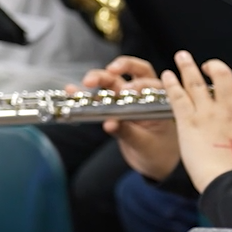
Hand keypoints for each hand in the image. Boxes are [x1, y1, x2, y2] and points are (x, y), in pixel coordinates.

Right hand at [83, 55, 180, 179]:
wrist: (154, 165)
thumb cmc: (158, 153)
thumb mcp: (144, 144)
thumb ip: (127, 132)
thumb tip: (109, 123)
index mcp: (160, 101)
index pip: (152, 82)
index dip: (140, 83)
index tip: (129, 90)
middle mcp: (144, 96)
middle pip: (133, 71)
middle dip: (120, 67)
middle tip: (108, 71)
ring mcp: (127, 101)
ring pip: (113, 81)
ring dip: (99, 77)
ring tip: (86, 82)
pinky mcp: (112, 109)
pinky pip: (98, 98)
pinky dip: (84, 93)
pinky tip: (71, 89)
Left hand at [161, 50, 231, 192]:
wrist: (228, 180)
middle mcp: (227, 108)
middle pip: (221, 76)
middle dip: (214, 66)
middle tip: (208, 66)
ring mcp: (206, 113)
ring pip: (195, 81)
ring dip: (187, 66)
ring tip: (182, 56)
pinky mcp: (188, 121)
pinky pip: (177, 96)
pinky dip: (171, 83)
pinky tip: (168, 75)